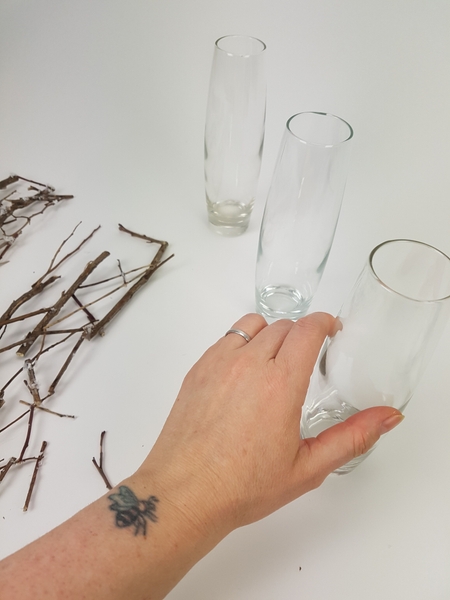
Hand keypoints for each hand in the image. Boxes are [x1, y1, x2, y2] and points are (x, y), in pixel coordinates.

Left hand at [139, 313, 402, 535]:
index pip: (307, 330)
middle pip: (283, 325)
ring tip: (275, 359)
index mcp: (280, 383)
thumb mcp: (308, 467)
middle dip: (301, 333)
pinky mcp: (197, 369)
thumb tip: (388, 416)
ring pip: (253, 325)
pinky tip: (244, 372)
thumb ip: (352, 437)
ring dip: (271, 333)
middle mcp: (249, 364)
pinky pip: (226, 338)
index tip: (331, 329)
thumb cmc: (243, 486)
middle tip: (307, 356)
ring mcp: (218, 363)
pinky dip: (242, 343)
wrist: (185, 494)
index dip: (324, 322)